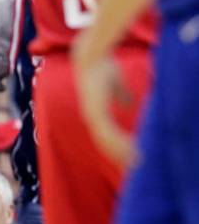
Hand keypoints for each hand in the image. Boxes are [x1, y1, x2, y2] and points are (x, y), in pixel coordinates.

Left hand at [73, 36, 136, 166]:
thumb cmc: (104, 67)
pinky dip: (120, 144)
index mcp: (95, 112)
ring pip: (107, 142)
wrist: (93, 57)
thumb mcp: (116, 84)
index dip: (115, 146)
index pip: (104, 134)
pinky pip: (109, 133)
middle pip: (104, 142)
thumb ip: (122, 96)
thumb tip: (129, 105)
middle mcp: (91, 117)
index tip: (126, 155)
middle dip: (117, 155)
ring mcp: (92, 115)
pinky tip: (131, 150)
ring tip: (133, 164)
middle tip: (130, 167)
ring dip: (121, 153)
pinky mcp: (97, 112)